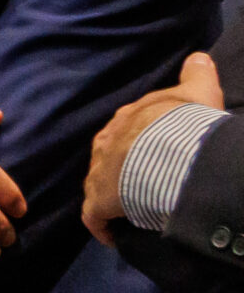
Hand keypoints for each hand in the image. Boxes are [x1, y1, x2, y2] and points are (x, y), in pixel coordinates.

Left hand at [86, 53, 225, 246]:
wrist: (174, 152)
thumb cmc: (187, 123)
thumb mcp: (198, 92)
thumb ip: (197, 74)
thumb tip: (198, 56)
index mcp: (128, 118)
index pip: (129, 129)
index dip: (141, 142)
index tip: (154, 154)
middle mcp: (107, 142)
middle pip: (111, 156)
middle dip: (124, 168)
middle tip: (146, 183)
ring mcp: (99, 172)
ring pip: (101, 184)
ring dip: (114, 196)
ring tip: (133, 208)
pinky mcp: (98, 201)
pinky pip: (94, 218)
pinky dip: (102, 226)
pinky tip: (113, 235)